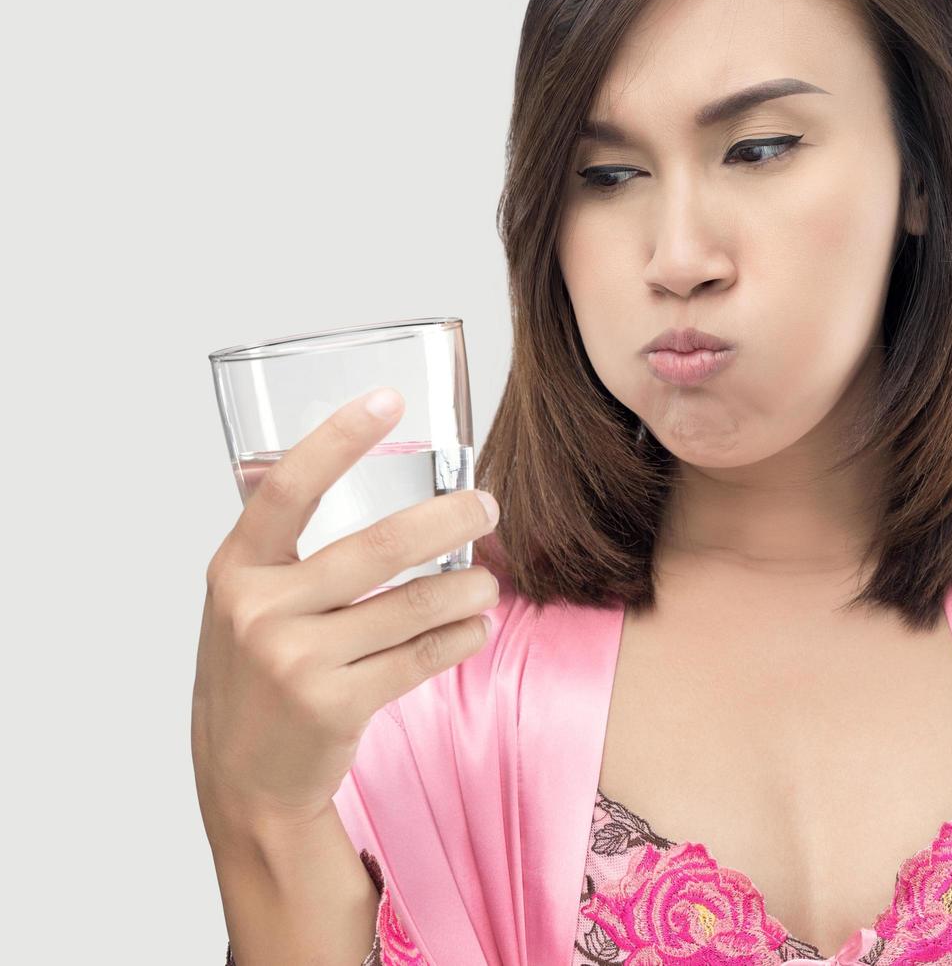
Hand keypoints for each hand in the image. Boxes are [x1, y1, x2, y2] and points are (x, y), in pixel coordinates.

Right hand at [191, 387, 500, 834]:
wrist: (244, 779)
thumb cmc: (257, 673)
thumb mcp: (247, 604)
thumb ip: (286, 551)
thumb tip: (365, 480)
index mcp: (236, 570)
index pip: (288, 488)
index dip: (338, 438)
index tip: (388, 397)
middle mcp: (260, 610)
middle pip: (378, 546)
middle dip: (448, 520)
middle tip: (488, 506)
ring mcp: (296, 661)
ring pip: (411, 605)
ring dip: (467, 588)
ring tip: (490, 582)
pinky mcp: (335, 704)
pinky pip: (420, 657)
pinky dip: (459, 638)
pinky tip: (475, 627)